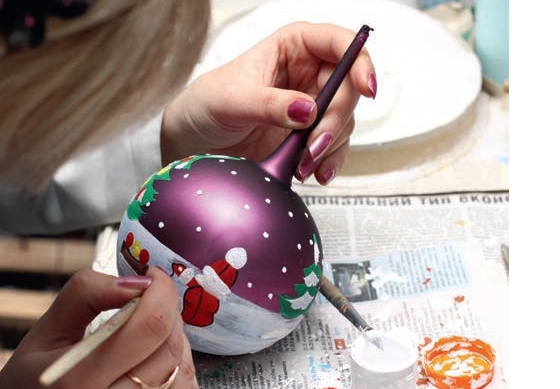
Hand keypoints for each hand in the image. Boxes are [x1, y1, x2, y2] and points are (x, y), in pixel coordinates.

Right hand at [0, 267, 197, 388]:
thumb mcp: (40, 336)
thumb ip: (84, 297)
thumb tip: (134, 280)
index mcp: (77, 384)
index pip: (148, 327)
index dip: (161, 292)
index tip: (152, 278)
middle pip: (170, 349)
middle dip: (168, 313)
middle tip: (151, 301)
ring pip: (183, 376)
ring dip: (177, 343)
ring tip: (152, 332)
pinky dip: (179, 375)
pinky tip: (157, 363)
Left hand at [161, 22, 375, 184]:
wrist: (194, 142)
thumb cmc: (207, 104)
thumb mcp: (232, 99)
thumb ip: (270, 103)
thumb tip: (307, 110)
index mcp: (293, 47)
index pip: (338, 43)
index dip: (359, 61)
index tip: (365, 88)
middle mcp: (308, 74)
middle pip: (347, 89)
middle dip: (336, 119)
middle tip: (314, 144)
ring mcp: (310, 107)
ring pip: (344, 121)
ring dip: (329, 146)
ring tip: (303, 165)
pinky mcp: (307, 137)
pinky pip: (334, 148)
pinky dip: (328, 162)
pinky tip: (314, 174)